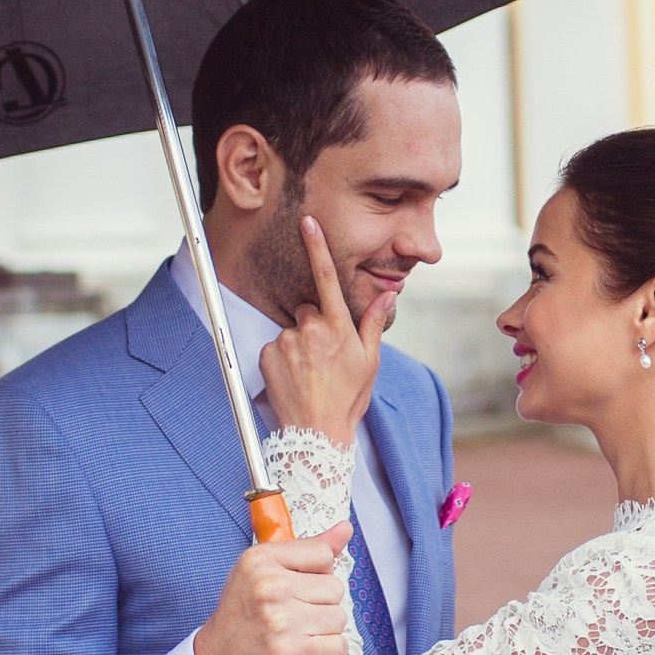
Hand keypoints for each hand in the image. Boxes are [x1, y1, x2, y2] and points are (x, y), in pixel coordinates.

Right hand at [193, 522, 351, 654]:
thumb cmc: (242, 618)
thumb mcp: (262, 571)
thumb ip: (307, 550)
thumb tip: (346, 528)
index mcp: (260, 561)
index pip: (323, 555)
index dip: (316, 575)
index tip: (295, 588)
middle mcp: (269, 588)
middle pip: (335, 588)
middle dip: (320, 604)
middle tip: (290, 617)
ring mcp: (282, 623)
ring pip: (339, 618)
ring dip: (324, 631)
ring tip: (294, 635)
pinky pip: (339, 646)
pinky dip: (326, 654)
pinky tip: (301, 653)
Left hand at [258, 217, 386, 447]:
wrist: (316, 432)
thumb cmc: (348, 397)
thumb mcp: (369, 360)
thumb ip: (374, 321)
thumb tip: (389, 292)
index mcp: (337, 327)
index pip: (326, 278)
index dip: (316, 247)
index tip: (307, 222)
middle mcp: (309, 329)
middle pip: (309, 309)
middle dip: (316, 324)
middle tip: (326, 356)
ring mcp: (285, 341)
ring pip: (293, 329)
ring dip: (300, 343)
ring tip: (310, 372)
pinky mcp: (265, 354)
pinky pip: (275, 345)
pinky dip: (283, 356)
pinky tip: (295, 377)